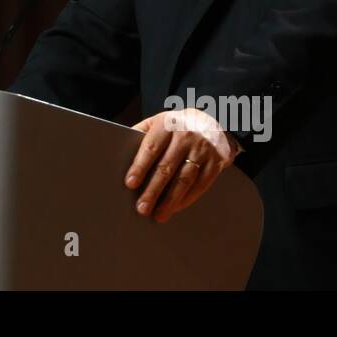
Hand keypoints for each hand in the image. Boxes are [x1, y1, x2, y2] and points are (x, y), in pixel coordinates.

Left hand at [124, 108, 236, 222]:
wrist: (214, 121)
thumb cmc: (177, 126)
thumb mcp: (160, 121)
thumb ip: (142, 133)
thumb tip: (120, 150)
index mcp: (168, 124)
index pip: (151, 147)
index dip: (140, 166)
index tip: (130, 183)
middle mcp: (186, 136)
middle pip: (167, 167)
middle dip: (153, 190)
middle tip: (142, 208)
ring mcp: (203, 149)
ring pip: (184, 179)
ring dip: (170, 200)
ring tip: (158, 215)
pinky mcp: (216, 162)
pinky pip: (201, 184)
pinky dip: (187, 199)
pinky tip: (176, 208)